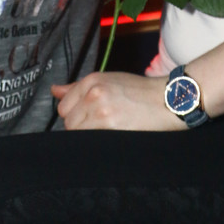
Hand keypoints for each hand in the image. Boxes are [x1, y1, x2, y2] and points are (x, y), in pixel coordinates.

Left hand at [51, 71, 183, 131]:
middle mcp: (94, 94)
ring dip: (89, 136)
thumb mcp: (109, 80)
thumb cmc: (141, 91)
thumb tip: (54, 90)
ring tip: (107, 132)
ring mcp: (102, 111)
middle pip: (69, 122)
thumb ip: (79, 87)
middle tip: (101, 126)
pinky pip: (91, 142)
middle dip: (81, 127)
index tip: (88, 118)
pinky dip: (97, 143)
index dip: (74, 115)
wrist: (169, 99)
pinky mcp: (111, 127)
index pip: (64, 106)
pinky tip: (111, 137)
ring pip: (78, 133)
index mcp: (92, 81)